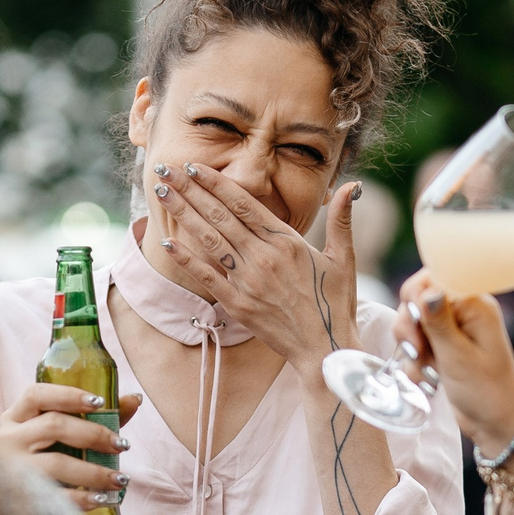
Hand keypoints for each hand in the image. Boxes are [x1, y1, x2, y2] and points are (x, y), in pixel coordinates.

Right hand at [0, 383, 140, 513]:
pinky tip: (102, 499)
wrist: (8, 508)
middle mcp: (7, 440)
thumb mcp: (58, 437)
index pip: (36, 395)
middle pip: (53, 426)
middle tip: (121, 445)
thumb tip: (134, 399)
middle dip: (93, 434)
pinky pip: (56, 496)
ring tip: (121, 479)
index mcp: (14, 418)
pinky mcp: (19, 498)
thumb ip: (95, 418)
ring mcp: (11, 470)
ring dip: (95, 471)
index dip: (68, 395)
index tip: (100, 403)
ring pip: (56, 463)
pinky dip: (82, 499)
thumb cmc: (42, 461)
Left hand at [155, 167, 358, 372]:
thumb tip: (351, 186)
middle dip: (189, 190)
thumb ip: (341, 219)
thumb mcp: (344, 258)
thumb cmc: (335, 303)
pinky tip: (166, 242)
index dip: (216, 183)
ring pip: (209, 240)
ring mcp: (248, 281)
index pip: (244, 204)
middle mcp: (264, 257)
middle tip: (164, 170)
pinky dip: (186, 259)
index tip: (194, 166)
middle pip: (220, 216)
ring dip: (182, 214)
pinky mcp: (238, 305)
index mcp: (288, 241)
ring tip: (161, 193)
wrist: (325, 348)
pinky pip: (206, 277)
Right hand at [395, 271, 513, 454]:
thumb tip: (426, 289)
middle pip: (418, 298)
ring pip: (413, 322)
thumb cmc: (486, 391)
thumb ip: (438, 322)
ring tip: (422, 369)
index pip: (433, 278)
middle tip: (416, 351)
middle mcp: (464, 311)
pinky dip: (415, 360)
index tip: (415, 324)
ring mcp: (453, 330)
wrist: (497, 424)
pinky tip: (425, 378)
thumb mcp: (458, 356)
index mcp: (474, 304)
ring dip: (410, 346)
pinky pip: (418, 343)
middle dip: (409, 325)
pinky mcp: (444, 347)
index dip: (416, 297)